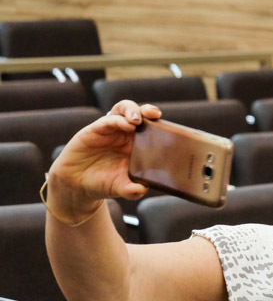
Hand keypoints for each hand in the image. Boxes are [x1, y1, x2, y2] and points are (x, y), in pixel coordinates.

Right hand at [47, 101, 161, 213]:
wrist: (77, 185)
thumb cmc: (103, 183)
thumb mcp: (121, 188)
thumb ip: (132, 190)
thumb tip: (142, 190)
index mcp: (137, 144)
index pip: (151, 126)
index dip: (159, 122)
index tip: (168, 125)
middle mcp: (125, 134)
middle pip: (139, 113)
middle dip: (148, 110)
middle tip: (154, 115)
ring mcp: (110, 130)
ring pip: (123, 109)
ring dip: (132, 110)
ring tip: (137, 120)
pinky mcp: (95, 130)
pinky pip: (108, 120)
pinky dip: (118, 120)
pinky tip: (126, 125)